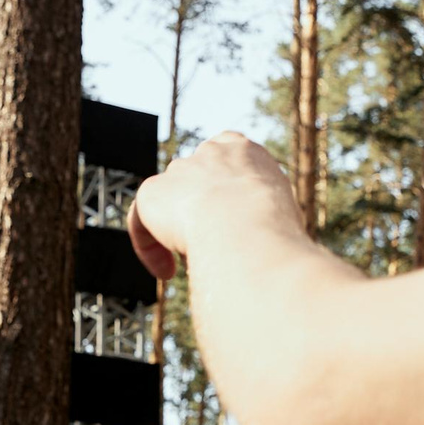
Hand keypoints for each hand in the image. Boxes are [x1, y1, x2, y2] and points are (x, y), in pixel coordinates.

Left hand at [125, 131, 299, 280]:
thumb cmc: (277, 237)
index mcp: (246, 152)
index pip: (226, 155)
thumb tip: (257, 244)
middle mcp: (211, 153)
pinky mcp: (152, 192)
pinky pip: (141, 220)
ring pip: (169, 203)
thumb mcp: (283, 220)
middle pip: (194, 181)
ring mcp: (180, 169)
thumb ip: (263, 219)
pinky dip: (149, 248)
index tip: (229, 217)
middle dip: (199, 213)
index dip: (222, 186)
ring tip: (198, 263)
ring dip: (179, 233)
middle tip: (213, 248)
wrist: (248, 233)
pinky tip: (167, 272)